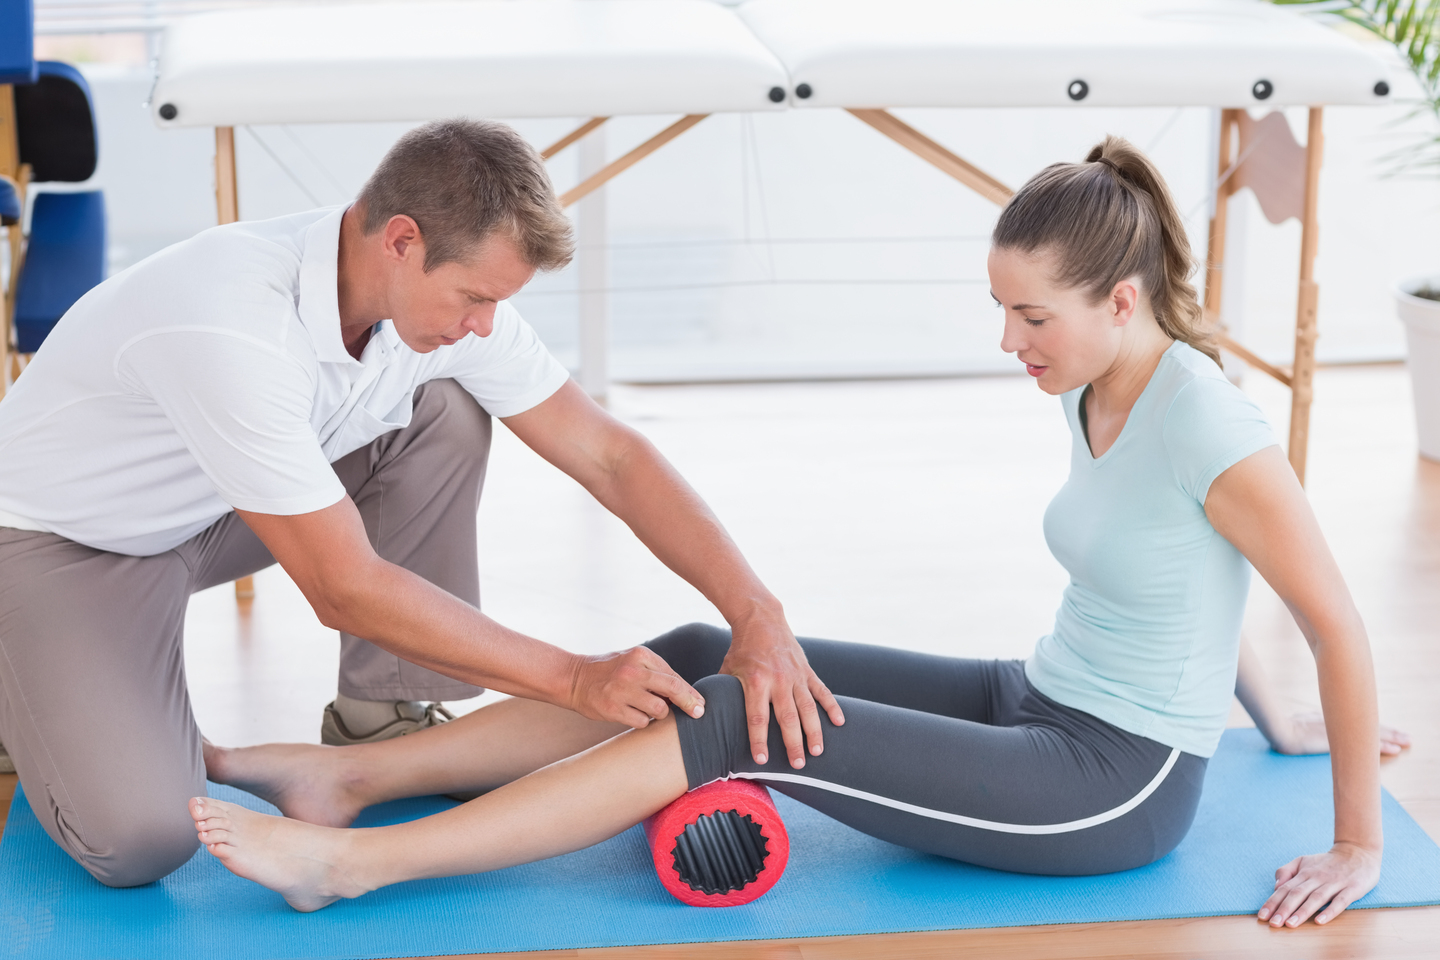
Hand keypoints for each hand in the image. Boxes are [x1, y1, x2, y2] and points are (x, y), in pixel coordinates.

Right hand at [568, 646, 704, 727]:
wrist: (573, 678)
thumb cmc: (609, 670)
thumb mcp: (632, 660)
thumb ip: (656, 672)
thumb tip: (687, 693)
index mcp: (640, 655)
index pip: (673, 676)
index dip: (690, 692)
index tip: (701, 703)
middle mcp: (632, 671)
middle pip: (672, 689)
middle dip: (689, 703)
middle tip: (698, 713)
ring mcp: (621, 690)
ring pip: (659, 710)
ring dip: (659, 713)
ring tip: (647, 708)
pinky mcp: (612, 709)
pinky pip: (642, 722)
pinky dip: (643, 721)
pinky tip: (633, 714)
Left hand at [719, 612, 844, 767]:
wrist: (762, 620)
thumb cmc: (741, 650)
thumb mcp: (727, 669)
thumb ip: (723, 694)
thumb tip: (708, 718)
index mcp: (756, 681)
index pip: (757, 717)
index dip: (759, 740)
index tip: (762, 760)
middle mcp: (778, 680)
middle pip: (787, 717)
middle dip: (793, 743)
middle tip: (798, 766)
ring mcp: (795, 675)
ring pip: (808, 708)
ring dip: (814, 731)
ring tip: (818, 752)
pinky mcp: (807, 671)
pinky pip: (822, 691)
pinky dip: (832, 707)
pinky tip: (839, 723)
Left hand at [1258, 842, 1380, 926]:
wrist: (1357, 852)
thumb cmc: (1327, 862)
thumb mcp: (1303, 861)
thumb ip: (1287, 871)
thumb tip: (1276, 886)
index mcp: (1304, 873)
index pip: (1285, 889)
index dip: (1272, 902)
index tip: (1262, 916)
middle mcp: (1316, 878)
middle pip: (1297, 894)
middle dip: (1283, 909)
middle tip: (1273, 923)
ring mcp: (1334, 883)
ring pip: (1316, 898)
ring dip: (1302, 912)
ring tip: (1290, 924)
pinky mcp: (1351, 889)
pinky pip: (1340, 901)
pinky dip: (1329, 911)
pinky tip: (1319, 921)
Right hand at [1271, 710, 1411, 756]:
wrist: (1283, 732)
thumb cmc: (1287, 728)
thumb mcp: (1302, 721)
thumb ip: (1310, 722)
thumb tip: (1307, 726)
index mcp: (1333, 717)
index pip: (1360, 721)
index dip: (1376, 727)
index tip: (1390, 732)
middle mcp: (1341, 722)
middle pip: (1372, 726)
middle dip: (1391, 732)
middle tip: (1407, 737)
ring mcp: (1342, 732)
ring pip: (1374, 734)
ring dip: (1392, 738)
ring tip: (1407, 742)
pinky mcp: (1345, 742)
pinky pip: (1368, 745)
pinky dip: (1382, 746)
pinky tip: (1395, 750)